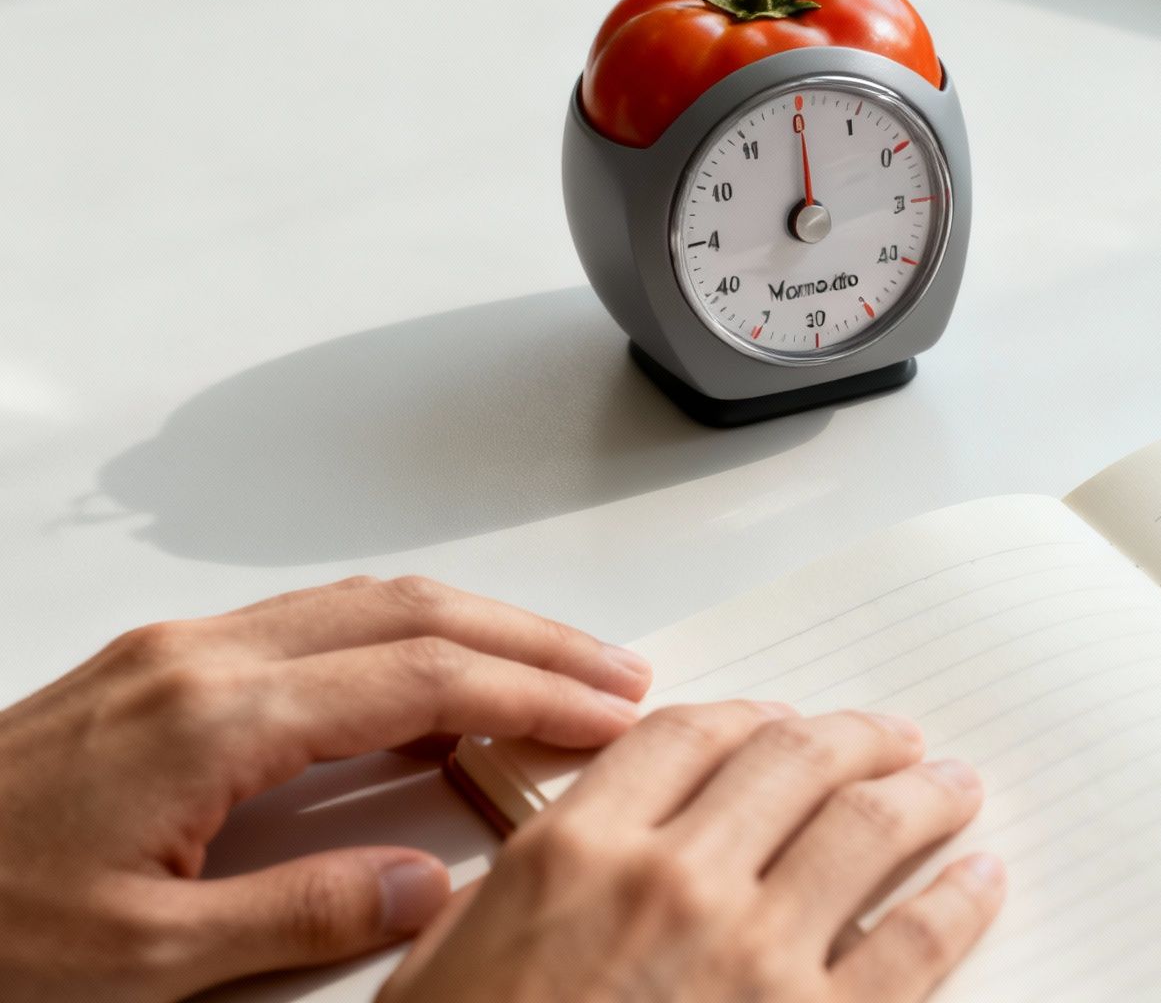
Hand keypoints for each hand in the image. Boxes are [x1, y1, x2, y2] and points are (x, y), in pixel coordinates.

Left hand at [0, 576, 650, 1001]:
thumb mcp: (143, 960)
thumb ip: (302, 913)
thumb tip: (426, 885)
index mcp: (212, 717)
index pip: (421, 677)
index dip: (533, 689)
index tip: (610, 713)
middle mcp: (199, 658)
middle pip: (409, 610)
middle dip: (528, 635)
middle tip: (613, 674)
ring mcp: (175, 651)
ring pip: (363, 603)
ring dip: (472, 626)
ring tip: (549, 668)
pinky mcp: (155, 666)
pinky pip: (313, 622)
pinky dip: (401, 636)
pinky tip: (427, 679)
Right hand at [378, 703, 1003, 1002]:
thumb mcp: (444, 972)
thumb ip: (512, 897)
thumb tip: (568, 857)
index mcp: (574, 856)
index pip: (686, 738)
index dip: (747, 718)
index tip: (779, 720)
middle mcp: (671, 883)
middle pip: (792, 760)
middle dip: (855, 738)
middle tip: (892, 741)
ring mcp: (752, 955)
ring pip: (866, 828)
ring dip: (923, 796)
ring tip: (952, 789)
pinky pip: (913, 946)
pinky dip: (957, 903)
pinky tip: (978, 883)